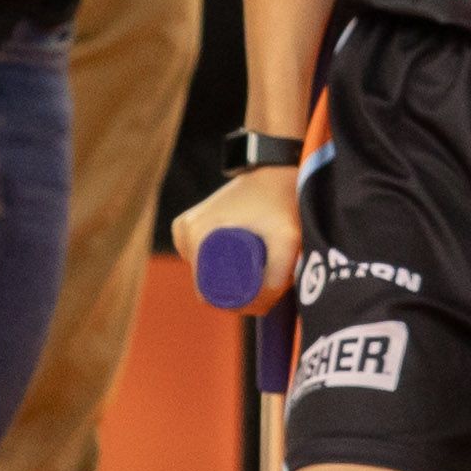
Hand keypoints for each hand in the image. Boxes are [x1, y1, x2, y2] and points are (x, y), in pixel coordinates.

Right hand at [175, 157, 301, 311]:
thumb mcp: (287, 239)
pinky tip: (252, 263)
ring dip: (237, 281)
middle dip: (241, 294)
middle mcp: (184, 233)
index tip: (268, 296)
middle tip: (274, 284)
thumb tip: (262, 302)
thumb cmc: (280, 201)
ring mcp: (186, 230)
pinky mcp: (195, 228)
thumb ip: (278, 277)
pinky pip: (209, 260)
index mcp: (193, 236)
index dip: (238, 303)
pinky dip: (229, 268)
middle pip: (210, 285)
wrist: (275, 167)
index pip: (208, 292)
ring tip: (268, 268)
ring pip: (211, 273)